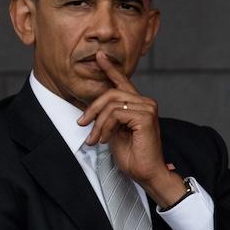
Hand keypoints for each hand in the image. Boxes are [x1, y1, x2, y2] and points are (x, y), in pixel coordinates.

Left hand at [78, 52, 186, 207]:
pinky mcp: (145, 116)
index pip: (122, 83)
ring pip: (111, 104)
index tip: (99, 57)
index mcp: (137, 105)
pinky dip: (105, 127)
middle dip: (92, 109)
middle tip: (82, 124)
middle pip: (110, 93)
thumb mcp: (113, 132)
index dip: (110, 69)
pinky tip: (104, 139)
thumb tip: (90, 111)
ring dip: (98, 123)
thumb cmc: (132, 156)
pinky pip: (115, 113)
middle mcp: (145, 102)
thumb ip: (106, 118)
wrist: (146, 173)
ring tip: (95, 139)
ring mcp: (147, 108)